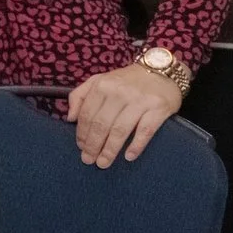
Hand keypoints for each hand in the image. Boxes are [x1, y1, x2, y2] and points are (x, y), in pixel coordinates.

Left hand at [64, 63, 180, 166]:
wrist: (162, 70)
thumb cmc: (127, 80)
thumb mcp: (99, 80)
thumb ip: (79, 95)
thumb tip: (70, 118)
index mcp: (102, 86)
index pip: (87, 114)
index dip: (82, 133)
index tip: (80, 147)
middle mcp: (119, 93)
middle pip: (102, 124)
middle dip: (93, 145)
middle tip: (89, 160)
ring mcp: (140, 101)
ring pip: (120, 130)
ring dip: (110, 149)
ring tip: (103, 162)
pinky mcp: (158, 108)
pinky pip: (145, 131)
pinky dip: (136, 145)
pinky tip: (128, 157)